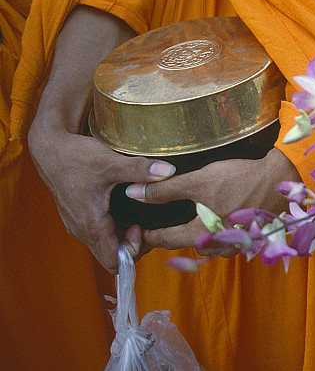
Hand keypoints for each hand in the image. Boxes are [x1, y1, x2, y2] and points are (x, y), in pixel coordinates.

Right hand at [27, 127, 175, 272]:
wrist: (51, 149)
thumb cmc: (75, 157)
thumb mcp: (110, 162)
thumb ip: (140, 169)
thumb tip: (168, 171)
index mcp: (90, 224)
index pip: (115, 261)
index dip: (134, 250)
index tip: (141, 225)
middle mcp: (82, 229)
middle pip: (113, 255)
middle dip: (135, 244)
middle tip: (145, 221)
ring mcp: (80, 224)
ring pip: (108, 244)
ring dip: (126, 236)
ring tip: (140, 214)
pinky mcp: (81, 216)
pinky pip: (102, 233)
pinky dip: (117, 227)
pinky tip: (129, 209)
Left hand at [131, 147, 300, 253]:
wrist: (280, 178)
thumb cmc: (240, 179)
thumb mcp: (199, 181)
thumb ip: (164, 190)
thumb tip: (133, 193)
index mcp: (201, 235)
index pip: (165, 240)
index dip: (147, 235)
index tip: (135, 228)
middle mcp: (218, 246)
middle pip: (185, 243)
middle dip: (170, 234)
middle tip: (157, 221)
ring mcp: (235, 244)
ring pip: (206, 242)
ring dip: (194, 233)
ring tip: (185, 217)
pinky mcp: (248, 237)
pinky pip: (223, 238)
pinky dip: (214, 230)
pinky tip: (214, 215)